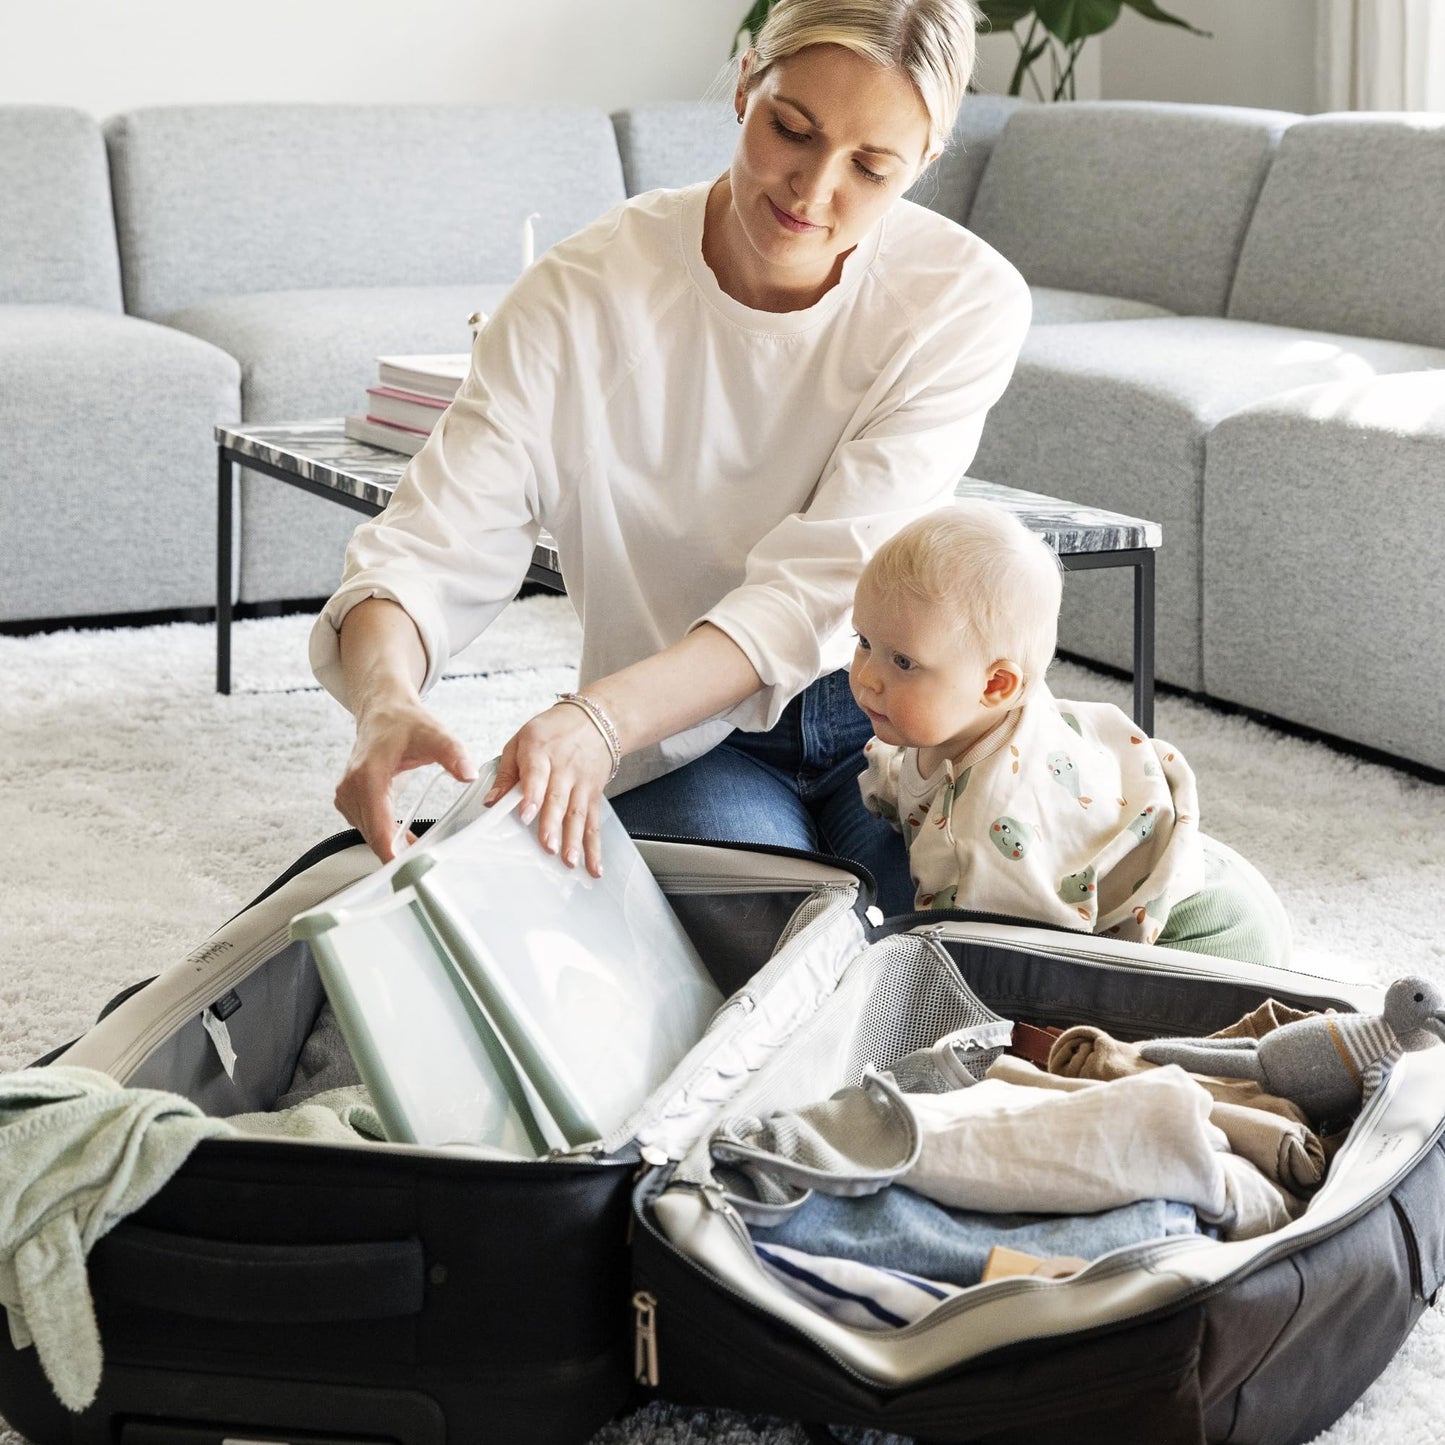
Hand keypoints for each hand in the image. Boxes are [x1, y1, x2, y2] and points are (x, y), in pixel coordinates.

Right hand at [335, 697, 476, 861]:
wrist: (383, 712)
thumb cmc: (405, 723)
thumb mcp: (435, 734)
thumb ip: (453, 754)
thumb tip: (468, 774)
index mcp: (368, 775)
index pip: (378, 826)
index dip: (393, 853)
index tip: (410, 872)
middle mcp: (351, 788)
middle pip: (373, 836)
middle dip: (398, 854)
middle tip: (427, 867)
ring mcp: (346, 796)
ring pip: (369, 835)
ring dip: (392, 846)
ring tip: (420, 854)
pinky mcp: (348, 800)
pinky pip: (367, 828)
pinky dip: (385, 836)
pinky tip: (406, 839)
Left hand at [484, 702, 612, 875]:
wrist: (595, 721)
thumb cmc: (553, 731)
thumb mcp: (521, 741)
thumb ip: (506, 773)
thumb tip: (490, 801)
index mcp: (541, 751)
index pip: (537, 774)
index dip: (532, 795)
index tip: (525, 815)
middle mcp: (564, 769)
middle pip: (559, 799)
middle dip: (553, 825)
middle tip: (547, 846)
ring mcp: (582, 784)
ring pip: (579, 814)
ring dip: (575, 841)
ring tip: (570, 861)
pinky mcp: (594, 796)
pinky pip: (594, 823)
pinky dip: (595, 847)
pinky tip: (594, 866)